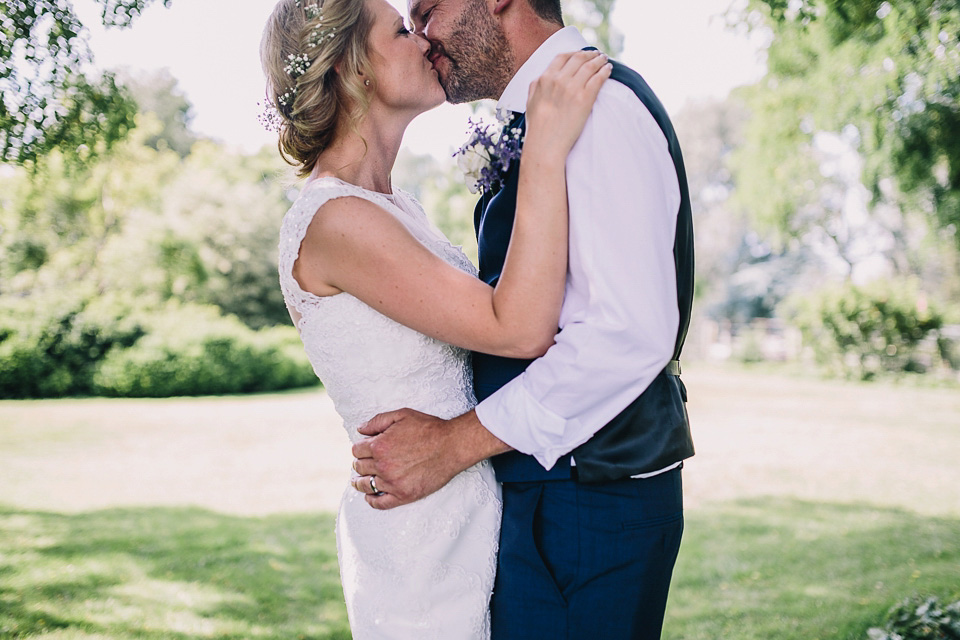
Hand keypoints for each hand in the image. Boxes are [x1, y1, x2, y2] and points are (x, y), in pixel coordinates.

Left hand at [351, 408, 468, 509]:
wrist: (452, 446)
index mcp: (379, 445)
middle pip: (359, 467)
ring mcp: (392, 483)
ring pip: (366, 485)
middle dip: (360, 463)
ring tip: (360, 480)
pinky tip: (370, 496)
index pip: (357, 450)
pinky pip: (380, 503)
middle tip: (365, 462)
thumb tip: (360, 429)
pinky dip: (372, 500)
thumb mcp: (402, 415)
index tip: (364, 449)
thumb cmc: (429, 429)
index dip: (360, 448)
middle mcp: (382, 466)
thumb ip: (378, 421)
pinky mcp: (403, 495)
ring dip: (361, 481)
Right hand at [524, 50, 611, 156]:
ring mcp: (572, 88)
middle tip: (597, 55)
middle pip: (578, 59)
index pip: (562, 57)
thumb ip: (536, 86)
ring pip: (590, 66)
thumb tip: (542, 77)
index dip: (574, 53)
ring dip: (599, 60)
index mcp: (545, 79)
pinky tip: (608, 70)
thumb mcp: (530, 101)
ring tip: (604, 60)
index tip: (581, 54)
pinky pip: (598, 78)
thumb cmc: (537, 127)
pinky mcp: (585, 99)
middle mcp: (559, 80)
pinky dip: (605, 71)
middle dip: (589, 54)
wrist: (545, 144)